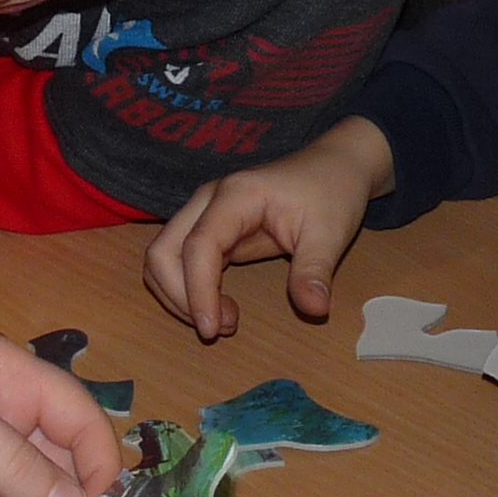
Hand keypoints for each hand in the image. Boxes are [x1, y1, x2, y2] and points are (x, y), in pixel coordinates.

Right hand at [147, 118, 391, 341]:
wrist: (334, 167)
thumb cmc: (332, 192)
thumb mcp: (330, 233)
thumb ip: (315, 271)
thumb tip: (314, 310)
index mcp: (236, 195)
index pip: (198, 245)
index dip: (197, 290)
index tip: (212, 329)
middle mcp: (209, 201)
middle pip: (163, 251)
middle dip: (179, 297)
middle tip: (220, 328)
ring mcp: (205, 214)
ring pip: (163, 259)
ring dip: (179, 297)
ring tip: (223, 322)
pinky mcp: (209, 230)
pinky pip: (180, 263)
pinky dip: (188, 291)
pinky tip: (221, 308)